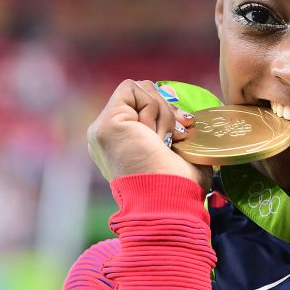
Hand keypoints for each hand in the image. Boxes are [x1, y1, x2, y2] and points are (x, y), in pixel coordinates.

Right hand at [87, 79, 212, 190]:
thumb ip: (175, 129)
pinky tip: (153, 135)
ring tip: (164, 140)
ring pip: (139, 89)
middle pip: (142, 95)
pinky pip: (131, 89)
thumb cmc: (182, 185)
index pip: (142, 108)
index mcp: (125, 145)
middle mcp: (110, 137)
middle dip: (168, 110)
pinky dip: (152, 107)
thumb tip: (178, 106)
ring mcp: (104, 130)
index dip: (166, 109)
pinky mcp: (106, 124)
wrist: (170, 200)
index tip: (185, 124)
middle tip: (178, 134)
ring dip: (162, 112)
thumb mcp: (183, 152)